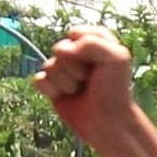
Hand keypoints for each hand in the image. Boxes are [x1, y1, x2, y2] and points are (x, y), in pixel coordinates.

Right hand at [34, 27, 138, 149]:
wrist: (108, 123)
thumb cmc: (115, 91)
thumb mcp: (117, 58)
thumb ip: (92, 42)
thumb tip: (61, 51)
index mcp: (92, 42)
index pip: (75, 34)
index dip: (84, 49)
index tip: (99, 63)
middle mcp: (76, 54)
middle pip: (59, 49)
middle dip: (74, 68)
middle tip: (89, 80)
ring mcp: (62, 70)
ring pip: (49, 66)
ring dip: (65, 81)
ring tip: (79, 90)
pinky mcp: (52, 87)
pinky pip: (39, 79)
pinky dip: (50, 89)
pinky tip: (62, 96)